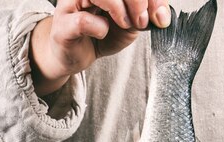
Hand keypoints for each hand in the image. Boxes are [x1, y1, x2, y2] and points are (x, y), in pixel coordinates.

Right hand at [30, 0, 170, 95]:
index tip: (160, 16)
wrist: (74, 55)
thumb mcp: (129, 24)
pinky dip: (99, 29)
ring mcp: (73, 2)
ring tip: (126, 25)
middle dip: (138, 2)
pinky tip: (101, 33)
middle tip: (143, 21)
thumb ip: (143, 15)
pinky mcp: (63, 24)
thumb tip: (160, 15)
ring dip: (120, 10)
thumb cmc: (98, 35)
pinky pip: (84, 21)